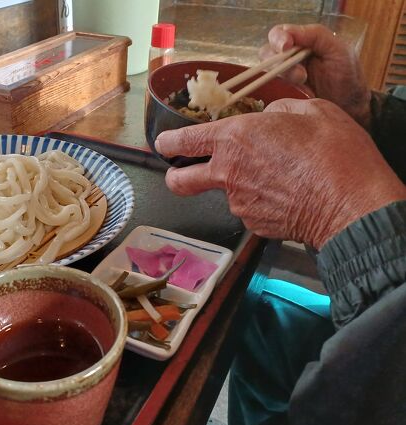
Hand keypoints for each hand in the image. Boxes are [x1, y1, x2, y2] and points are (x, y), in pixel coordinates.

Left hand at [155, 98, 405, 248]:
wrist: (352, 203)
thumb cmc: (334, 152)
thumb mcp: (309, 110)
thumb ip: (278, 112)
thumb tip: (270, 118)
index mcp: (233, 139)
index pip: (183, 141)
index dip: (167, 142)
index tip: (163, 143)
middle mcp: (227, 174)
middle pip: (180, 181)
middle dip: (174, 176)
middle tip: (180, 172)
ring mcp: (238, 203)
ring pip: (225, 193)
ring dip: (238, 184)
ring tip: (277, 176)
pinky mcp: (254, 224)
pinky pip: (250, 208)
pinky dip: (261, 201)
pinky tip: (286, 194)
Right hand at [260, 24, 371, 128]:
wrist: (349, 105)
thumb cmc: (347, 75)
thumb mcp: (337, 48)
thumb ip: (315, 35)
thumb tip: (288, 34)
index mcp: (301, 40)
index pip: (278, 34)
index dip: (278, 39)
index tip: (286, 47)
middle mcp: (288, 57)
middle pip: (267, 53)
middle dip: (280, 62)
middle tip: (301, 74)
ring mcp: (283, 76)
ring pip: (267, 71)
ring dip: (284, 76)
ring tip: (304, 82)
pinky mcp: (281, 93)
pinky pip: (270, 89)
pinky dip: (280, 90)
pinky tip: (298, 93)